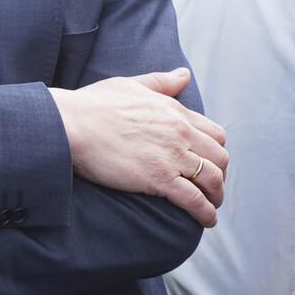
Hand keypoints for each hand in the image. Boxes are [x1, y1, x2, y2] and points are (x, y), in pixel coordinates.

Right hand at [49, 69, 227, 227]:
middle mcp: (180, 132)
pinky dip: (206, 212)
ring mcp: (171, 155)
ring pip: (212, 178)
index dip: (216, 151)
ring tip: (212, 207)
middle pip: (219, 157)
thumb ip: (161, 82)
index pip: (213, 133)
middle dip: (220, 174)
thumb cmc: (95, 104)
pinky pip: (194, 199)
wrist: (73, 123)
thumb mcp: (132, 85)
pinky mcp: (159, 178)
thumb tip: (184, 75)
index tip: (210, 163)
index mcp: (174, 111)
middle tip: (212, 187)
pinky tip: (207, 220)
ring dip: (217, 195)